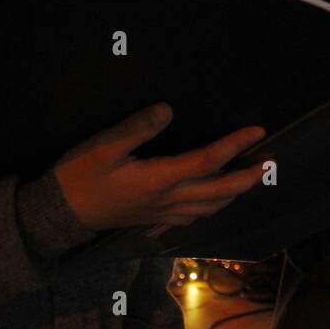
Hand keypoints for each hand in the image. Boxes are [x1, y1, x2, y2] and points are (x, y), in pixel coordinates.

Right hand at [54, 102, 265, 230]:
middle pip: (219, 191)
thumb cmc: (78, 176)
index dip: (235, 145)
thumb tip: (169, 109)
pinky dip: (211, 208)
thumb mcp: (103, 146)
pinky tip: (212, 203)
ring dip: (234, 194)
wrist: (58, 216)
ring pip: (209, 208)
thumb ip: (138, 127)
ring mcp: (161, 213)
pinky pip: (192, 217)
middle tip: (271, 163)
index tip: (257, 131)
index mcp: (159, 179)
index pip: (208, 161)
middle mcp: (167, 199)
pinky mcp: (152, 219)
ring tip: (250, 179)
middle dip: (248, 177)